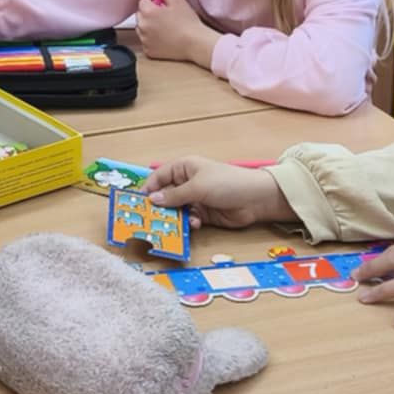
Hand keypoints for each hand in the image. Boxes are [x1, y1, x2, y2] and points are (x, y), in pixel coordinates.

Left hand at [135, 0, 215, 66]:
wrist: (195, 43)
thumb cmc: (187, 21)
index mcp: (148, 12)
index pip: (142, 2)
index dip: (152, 2)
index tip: (161, 6)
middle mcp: (142, 26)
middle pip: (140, 15)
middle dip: (148, 14)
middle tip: (164, 17)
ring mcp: (144, 40)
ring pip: (141, 29)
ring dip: (149, 27)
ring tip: (165, 29)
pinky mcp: (148, 51)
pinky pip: (146, 42)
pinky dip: (152, 40)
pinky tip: (165, 39)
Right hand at [143, 156, 285, 229]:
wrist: (255, 199)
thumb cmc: (227, 182)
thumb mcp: (198, 187)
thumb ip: (174, 195)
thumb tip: (153, 200)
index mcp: (184, 168)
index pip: (159, 176)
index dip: (149, 188)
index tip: (138, 202)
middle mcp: (187, 182)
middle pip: (165, 195)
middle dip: (159, 207)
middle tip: (149, 220)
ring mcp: (195, 198)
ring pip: (176, 210)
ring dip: (174, 218)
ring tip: (171, 226)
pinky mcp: (203, 213)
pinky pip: (188, 219)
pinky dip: (188, 223)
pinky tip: (194, 224)